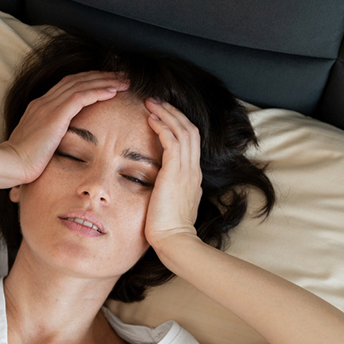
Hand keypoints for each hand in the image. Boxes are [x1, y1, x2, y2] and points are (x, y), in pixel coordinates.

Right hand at [0, 71, 128, 185]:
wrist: (10, 165)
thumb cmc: (21, 162)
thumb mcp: (38, 145)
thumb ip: (49, 139)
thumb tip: (58, 147)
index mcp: (39, 107)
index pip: (67, 86)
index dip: (88, 81)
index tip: (106, 82)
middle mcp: (44, 102)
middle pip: (77, 80)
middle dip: (100, 76)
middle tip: (120, 76)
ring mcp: (48, 107)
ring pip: (82, 85)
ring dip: (105, 81)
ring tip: (123, 81)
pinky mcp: (55, 116)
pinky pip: (81, 97)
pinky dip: (98, 92)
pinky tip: (113, 91)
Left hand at [143, 98, 202, 249]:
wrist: (174, 242)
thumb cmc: (168, 230)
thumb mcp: (172, 205)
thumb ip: (170, 192)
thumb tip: (163, 186)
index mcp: (193, 177)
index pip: (191, 142)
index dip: (178, 125)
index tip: (162, 116)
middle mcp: (193, 170)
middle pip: (190, 130)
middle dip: (173, 113)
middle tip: (156, 101)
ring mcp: (187, 171)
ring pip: (183, 130)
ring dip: (167, 114)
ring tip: (151, 103)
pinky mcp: (176, 173)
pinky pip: (172, 141)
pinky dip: (162, 126)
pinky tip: (150, 118)